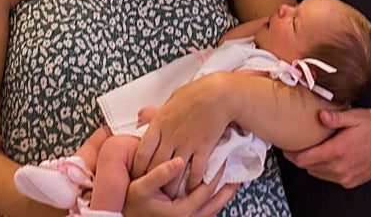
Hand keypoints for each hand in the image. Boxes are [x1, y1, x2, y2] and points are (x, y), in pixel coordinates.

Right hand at [123, 158, 238, 216]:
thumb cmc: (132, 203)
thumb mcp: (141, 188)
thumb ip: (159, 174)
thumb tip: (178, 161)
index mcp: (182, 211)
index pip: (206, 190)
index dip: (217, 175)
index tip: (224, 159)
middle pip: (216, 203)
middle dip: (227, 188)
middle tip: (238, 173)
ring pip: (212, 209)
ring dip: (223, 196)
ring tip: (234, 183)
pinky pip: (205, 211)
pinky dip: (213, 201)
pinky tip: (215, 191)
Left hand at [131, 74, 233, 188]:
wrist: (218, 94)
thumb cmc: (194, 93)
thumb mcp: (169, 100)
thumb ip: (155, 114)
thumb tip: (142, 117)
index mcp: (159, 124)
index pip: (142, 152)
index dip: (137, 167)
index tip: (137, 175)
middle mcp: (170, 137)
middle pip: (155, 166)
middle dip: (152, 180)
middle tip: (151, 188)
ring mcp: (187, 144)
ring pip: (174, 173)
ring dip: (171, 186)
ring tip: (169, 194)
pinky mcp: (203, 148)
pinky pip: (196, 171)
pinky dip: (193, 182)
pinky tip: (191, 187)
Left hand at [282, 107, 370, 188]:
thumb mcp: (356, 116)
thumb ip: (335, 118)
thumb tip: (319, 116)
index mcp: (338, 152)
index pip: (304, 159)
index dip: (291, 153)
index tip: (285, 145)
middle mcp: (340, 168)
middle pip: (308, 168)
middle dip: (300, 157)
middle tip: (295, 144)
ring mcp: (346, 177)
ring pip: (318, 174)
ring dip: (311, 163)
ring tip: (310, 149)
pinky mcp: (352, 181)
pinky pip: (330, 178)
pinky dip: (324, 169)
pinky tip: (326, 156)